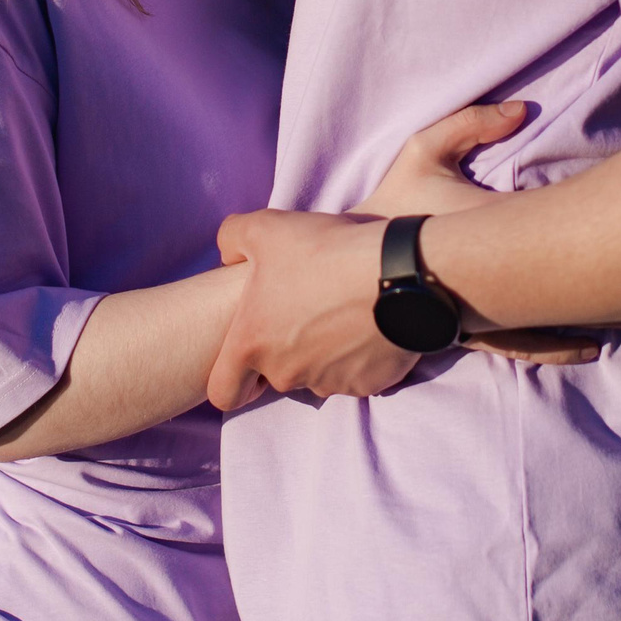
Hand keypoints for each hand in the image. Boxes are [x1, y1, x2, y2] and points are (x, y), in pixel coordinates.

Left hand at [209, 211, 408, 408]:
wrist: (398, 272)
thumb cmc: (325, 252)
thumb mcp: (263, 227)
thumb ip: (231, 239)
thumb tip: (229, 257)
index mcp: (252, 344)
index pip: (222, 393)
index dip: (230, 380)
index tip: (247, 360)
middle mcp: (286, 373)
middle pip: (276, 377)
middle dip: (285, 353)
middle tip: (304, 314)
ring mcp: (329, 382)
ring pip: (316, 377)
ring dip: (321, 353)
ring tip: (339, 311)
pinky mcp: (367, 384)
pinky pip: (354, 374)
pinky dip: (357, 356)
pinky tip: (367, 322)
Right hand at [354, 103, 601, 366]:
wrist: (344, 270)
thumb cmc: (389, 210)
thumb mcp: (420, 154)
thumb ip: (468, 124)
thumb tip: (521, 111)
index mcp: (484, 241)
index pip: (549, 242)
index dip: (590, 245)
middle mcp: (484, 288)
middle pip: (552, 299)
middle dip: (596, 301)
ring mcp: (474, 319)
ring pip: (534, 337)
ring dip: (572, 336)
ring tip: (611, 338)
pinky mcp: (462, 336)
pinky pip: (513, 346)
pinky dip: (545, 346)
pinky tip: (575, 348)